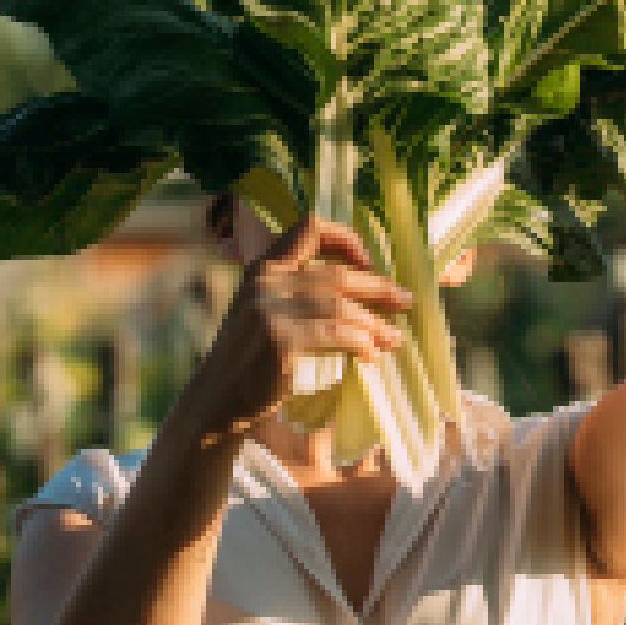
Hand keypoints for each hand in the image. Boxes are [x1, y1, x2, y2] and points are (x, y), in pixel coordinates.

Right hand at [180, 218, 411, 436]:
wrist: (219, 396)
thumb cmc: (253, 355)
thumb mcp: (266, 309)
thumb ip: (300, 291)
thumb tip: (372, 287)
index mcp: (263, 266)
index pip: (308, 228)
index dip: (346, 239)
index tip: (369, 262)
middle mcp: (263, 281)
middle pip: (338, 276)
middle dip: (379, 289)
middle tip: (406, 301)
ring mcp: (268, 309)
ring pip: (342, 308)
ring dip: (375, 324)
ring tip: (395, 338)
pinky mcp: (279, 339)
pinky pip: (336, 335)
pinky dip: (361, 343)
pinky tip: (371, 354)